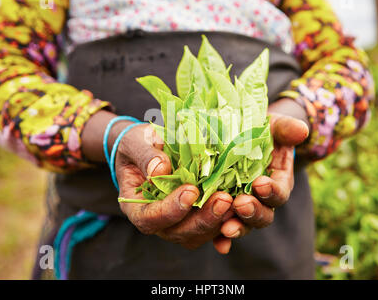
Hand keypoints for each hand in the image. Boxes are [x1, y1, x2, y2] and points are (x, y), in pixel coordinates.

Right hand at [82, 111, 244, 253]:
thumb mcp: (136, 142)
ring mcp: (179, 222)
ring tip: (237, 202)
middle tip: (224, 199)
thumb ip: (145, 155)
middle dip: (203, 218)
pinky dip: (228, 222)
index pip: (150, 218)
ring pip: (199, 234)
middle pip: (179, 232)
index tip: (190, 191)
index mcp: (137, 206)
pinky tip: (241, 210)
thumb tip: (160, 170)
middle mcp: (158, 221)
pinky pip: (213, 227)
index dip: (171, 209)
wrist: (148, 146)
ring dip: (219, 221)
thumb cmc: (138, 144)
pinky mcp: (197, 216)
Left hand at [220, 98, 309, 239]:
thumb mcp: (272, 126)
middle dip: (253, 212)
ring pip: (244, 225)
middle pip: (263, 215)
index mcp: (277, 182)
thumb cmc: (258, 131)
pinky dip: (221, 240)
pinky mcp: (223, 212)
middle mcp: (261, 200)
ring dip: (237, 228)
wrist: (237, 138)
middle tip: (241, 204)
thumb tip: (302, 130)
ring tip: (226, 228)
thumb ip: (286, 129)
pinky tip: (218, 244)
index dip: (272, 191)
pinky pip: (222, 230)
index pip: (279, 193)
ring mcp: (242, 208)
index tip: (260, 184)